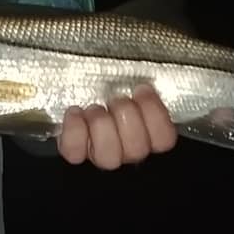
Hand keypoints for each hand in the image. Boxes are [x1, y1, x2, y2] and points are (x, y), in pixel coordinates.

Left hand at [57, 85, 177, 168]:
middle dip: (125, 115)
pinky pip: (75, 152)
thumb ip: (136, 83)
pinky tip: (75, 112)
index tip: (141, 89)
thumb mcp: (125, 81)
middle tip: (115, 99)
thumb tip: (144, 77)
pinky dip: (75, 131)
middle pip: (137, 148)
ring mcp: (100, 155)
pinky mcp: (73, 153)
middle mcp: (127, 151)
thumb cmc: (106, 86)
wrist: (69, 92)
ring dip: (101, 124)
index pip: (164, 138)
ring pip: (109, 156)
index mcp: (148, 133)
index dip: (155, 115)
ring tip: (94, 108)